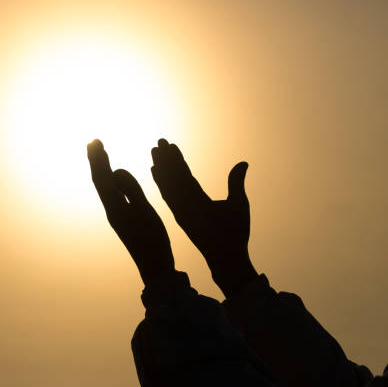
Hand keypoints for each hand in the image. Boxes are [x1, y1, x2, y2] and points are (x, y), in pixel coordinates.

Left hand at [87, 139, 173, 284]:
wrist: (155, 268)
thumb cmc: (153, 241)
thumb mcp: (144, 211)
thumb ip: (130, 189)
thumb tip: (115, 170)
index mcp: (115, 207)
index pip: (101, 178)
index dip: (97, 159)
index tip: (94, 141)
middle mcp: (111, 210)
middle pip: (100, 181)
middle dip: (97, 161)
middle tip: (93, 142)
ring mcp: (116, 216)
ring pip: (105, 188)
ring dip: (102, 170)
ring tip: (101, 155)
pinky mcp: (123, 220)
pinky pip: (112, 195)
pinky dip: (111, 181)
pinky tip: (115, 179)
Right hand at [150, 139, 256, 297]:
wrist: (230, 256)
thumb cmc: (235, 233)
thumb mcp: (238, 201)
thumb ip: (235, 181)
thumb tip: (243, 163)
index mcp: (199, 198)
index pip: (186, 175)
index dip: (178, 160)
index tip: (171, 145)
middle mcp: (188, 202)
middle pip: (175, 176)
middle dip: (167, 159)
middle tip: (159, 142)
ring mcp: (183, 208)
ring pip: (170, 183)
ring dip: (162, 166)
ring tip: (154, 149)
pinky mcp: (181, 215)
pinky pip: (170, 196)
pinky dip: (162, 182)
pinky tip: (154, 169)